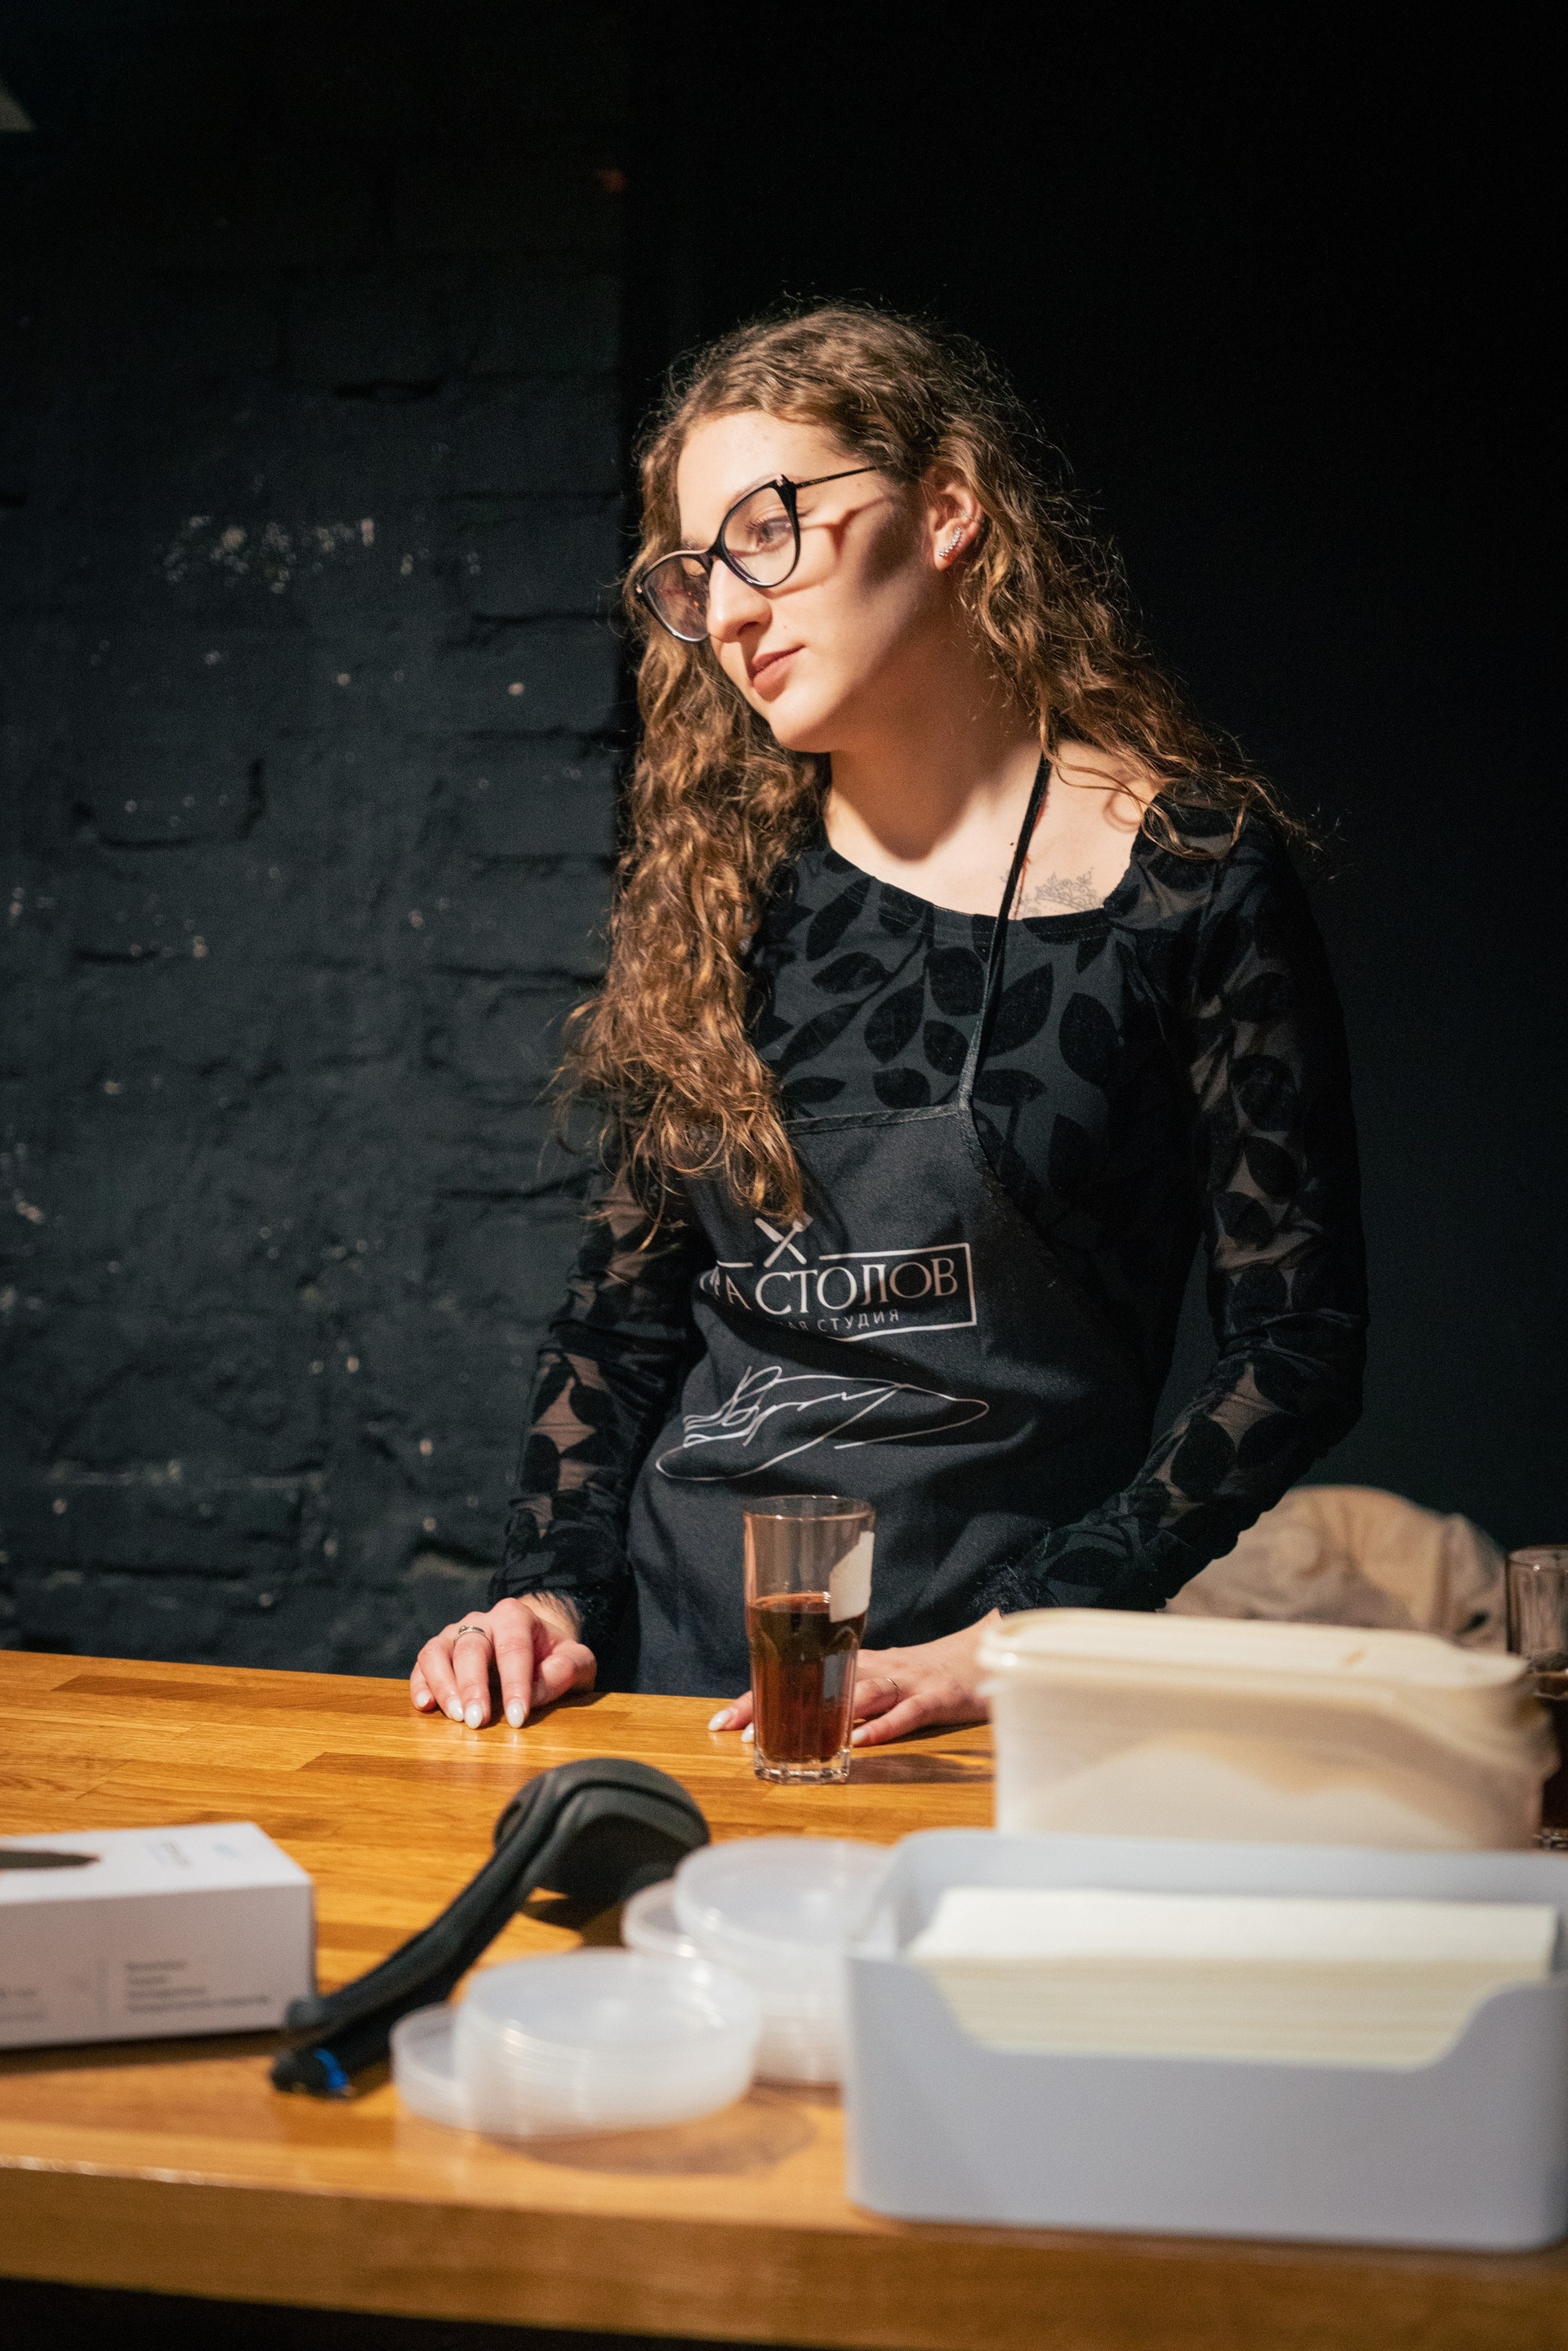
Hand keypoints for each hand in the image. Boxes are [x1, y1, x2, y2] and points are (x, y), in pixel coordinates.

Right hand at [410, 1594, 595, 1729]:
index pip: (513, 1647)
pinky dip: (420, 1683)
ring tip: (456, 1716)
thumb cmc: (555, 1657)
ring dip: (444, 1686)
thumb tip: (536, 1692)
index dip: (515, 1683)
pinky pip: (422, 1663)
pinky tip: (426, 1705)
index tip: (518, 1717)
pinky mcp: (439, 1652)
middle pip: (471, 1648)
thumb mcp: (577, 1661)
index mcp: (515, 1616)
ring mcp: (456, 1634)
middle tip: (478, 1722)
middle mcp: (481, 1621)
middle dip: (473, 1687)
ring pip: (438, 1652)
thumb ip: (567, 1669)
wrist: (534, 1645)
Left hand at [708, 1611, 998, 1748]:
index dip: (758, 1694)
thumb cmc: (926, 1672)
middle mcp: (875, 1666)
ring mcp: (906, 1681)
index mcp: (855, 1661)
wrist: (986, 1654)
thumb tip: (795, 1717)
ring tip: (788, 1737)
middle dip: (773, 1703)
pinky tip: (857, 1744)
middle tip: (737, 1731)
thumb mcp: (879, 1675)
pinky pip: (905, 1714)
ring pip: (857, 1694)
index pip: (797, 1675)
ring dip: (821, 1715)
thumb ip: (844, 1690)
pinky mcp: (935, 1698)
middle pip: (817, 1680)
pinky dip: (881, 1728)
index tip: (721, 1720)